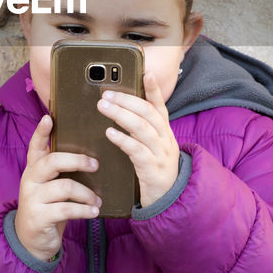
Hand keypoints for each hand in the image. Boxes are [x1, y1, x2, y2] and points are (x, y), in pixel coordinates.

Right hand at [13, 115, 101, 262]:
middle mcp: (30, 180)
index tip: (49, 118)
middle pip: (52, 161)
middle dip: (78, 160)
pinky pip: (66, 209)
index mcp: (34, 169)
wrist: (31, 240)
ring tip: (97, 200)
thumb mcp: (50, 187)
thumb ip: (60, 171)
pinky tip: (93, 212)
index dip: (40, 132)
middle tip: (95, 165)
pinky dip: (83, 211)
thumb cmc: (48, 207)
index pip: (34, 146)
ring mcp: (32, 198)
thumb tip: (90, 154)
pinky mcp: (38, 216)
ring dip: (86, 194)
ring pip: (65, 187)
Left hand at [97, 71, 180, 207]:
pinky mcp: (152, 169)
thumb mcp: (152, 147)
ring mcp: (160, 153)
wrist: (168, 200)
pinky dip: (123, 139)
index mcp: (164, 132)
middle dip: (126, 100)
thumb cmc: (154, 170)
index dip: (153, 89)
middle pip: (147, 112)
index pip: (159, 106)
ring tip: (104, 106)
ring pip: (142, 127)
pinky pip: (137, 150)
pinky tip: (110, 132)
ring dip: (121, 114)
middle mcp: (164, 139)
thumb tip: (120, 109)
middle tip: (106, 93)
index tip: (147, 72)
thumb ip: (140, 130)